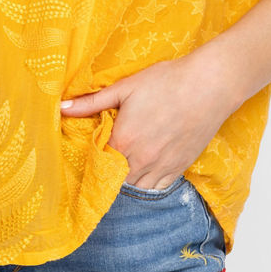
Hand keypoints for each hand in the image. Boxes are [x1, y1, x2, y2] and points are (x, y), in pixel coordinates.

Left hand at [59, 50, 238, 188]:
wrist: (209, 85)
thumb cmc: (167, 82)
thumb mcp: (125, 87)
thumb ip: (92, 102)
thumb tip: (62, 107)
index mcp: (124, 140)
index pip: (97, 162)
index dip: (92, 158)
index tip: (89, 152)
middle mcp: (141, 160)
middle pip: (115, 179)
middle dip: (107, 173)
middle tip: (105, 161)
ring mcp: (162, 167)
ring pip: (135, 188)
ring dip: (126, 181)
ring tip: (123, 168)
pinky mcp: (180, 168)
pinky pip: (158, 189)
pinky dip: (147, 185)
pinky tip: (143, 173)